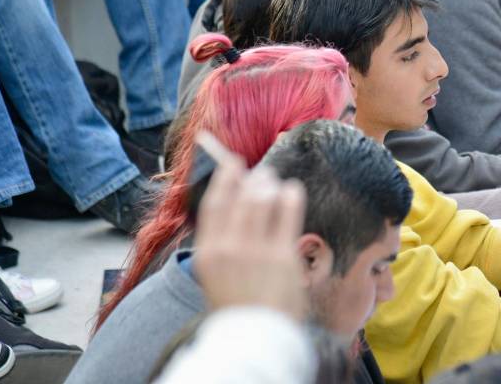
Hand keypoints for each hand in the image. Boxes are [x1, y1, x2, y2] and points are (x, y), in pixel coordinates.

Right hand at [191, 132, 307, 320]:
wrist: (256, 337)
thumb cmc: (238, 306)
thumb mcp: (217, 275)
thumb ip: (223, 243)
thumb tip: (235, 204)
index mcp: (208, 253)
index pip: (214, 204)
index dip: (224, 179)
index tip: (232, 163)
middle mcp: (229, 247)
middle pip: (241, 198)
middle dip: (252, 180)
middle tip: (261, 173)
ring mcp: (256, 250)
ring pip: (263, 200)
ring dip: (270, 185)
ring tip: (275, 182)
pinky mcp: (282, 254)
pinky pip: (288, 212)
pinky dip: (290, 196)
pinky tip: (292, 190)